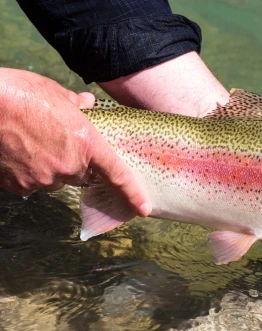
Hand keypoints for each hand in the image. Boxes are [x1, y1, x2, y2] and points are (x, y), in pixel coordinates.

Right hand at [0, 68, 150, 215]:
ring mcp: (44, 179)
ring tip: (33, 142)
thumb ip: (78, 104)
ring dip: (50, 167)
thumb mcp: (58, 93)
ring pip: (55, 180)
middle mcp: (69, 166)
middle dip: (75, 163)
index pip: (117, 175)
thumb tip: (87, 103)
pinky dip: (28, 173)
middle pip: (81, 175)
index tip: (143, 208)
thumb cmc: (22, 94)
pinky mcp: (20, 185)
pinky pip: (31, 184)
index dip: (132, 193)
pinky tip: (18, 153)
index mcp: (87, 145)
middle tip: (59, 142)